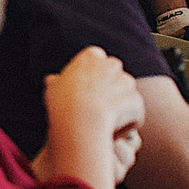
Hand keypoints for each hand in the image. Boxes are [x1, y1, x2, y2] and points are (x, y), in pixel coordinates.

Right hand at [33, 46, 143, 188]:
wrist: (80, 120)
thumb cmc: (62, 103)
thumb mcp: (52, 88)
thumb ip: (56, 81)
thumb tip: (53, 80)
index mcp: (91, 56)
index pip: (96, 59)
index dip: (91, 75)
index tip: (85, 89)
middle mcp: (112, 64)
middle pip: (114, 74)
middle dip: (110, 87)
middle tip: (96, 105)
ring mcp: (126, 82)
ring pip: (125, 94)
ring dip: (119, 106)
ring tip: (103, 122)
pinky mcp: (136, 100)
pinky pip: (134, 113)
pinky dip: (127, 123)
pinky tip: (113, 131)